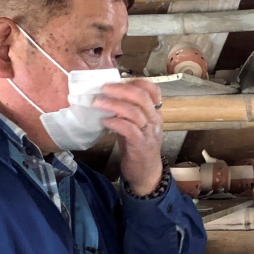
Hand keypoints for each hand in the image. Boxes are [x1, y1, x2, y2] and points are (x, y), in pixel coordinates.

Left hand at [94, 79, 163, 195]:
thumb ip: (128, 112)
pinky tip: (104, 121)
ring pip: (133, 111)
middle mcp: (155, 120)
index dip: (136, 82)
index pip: (153, 90)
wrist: (146, 173)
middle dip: (120, 89)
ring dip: (113, 104)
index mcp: (155, 113)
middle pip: (141, 97)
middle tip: (103, 88)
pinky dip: (114, 122)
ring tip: (98, 103)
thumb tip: (109, 96)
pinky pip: (128, 128)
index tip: (118, 80)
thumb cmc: (138, 147)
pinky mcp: (140, 145)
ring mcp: (149, 133)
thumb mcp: (136, 125)